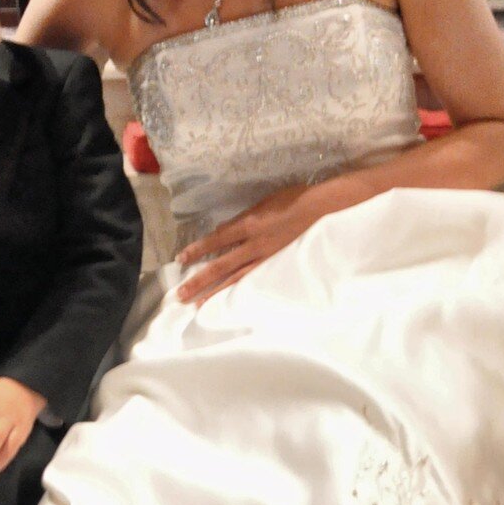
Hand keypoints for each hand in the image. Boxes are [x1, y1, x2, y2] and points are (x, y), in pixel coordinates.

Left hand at [176, 181, 333, 307]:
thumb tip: (222, 230)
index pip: (216, 240)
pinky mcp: (277, 265)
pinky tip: (229, 300)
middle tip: (180, 295)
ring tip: (198, 304)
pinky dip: (239, 291)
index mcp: (249, 224)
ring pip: (235, 279)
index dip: (197, 250)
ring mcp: (266, 258)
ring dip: (214, 292)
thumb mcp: (263, 203)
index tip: (180, 259)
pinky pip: (254, 281)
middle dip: (199, 280)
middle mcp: (254, 245)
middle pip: (221, 266)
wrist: (322, 210)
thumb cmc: (293, 200)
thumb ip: (241, 218)